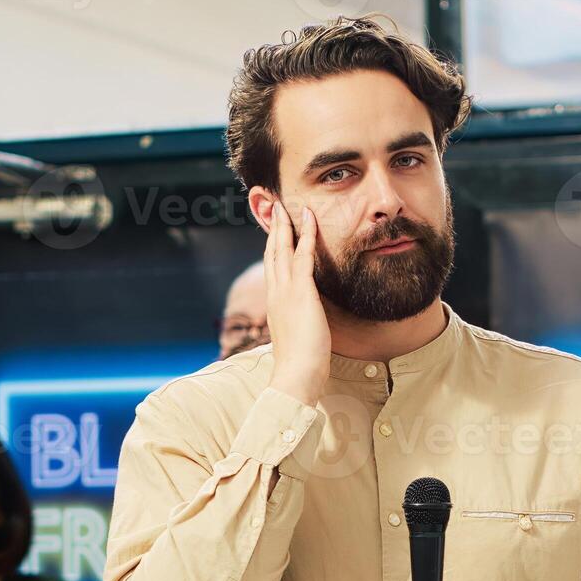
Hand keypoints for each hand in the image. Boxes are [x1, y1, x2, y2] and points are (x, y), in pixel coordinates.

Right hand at [263, 202, 330, 404]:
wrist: (296, 375)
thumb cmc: (300, 366)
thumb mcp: (298, 339)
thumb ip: (299, 326)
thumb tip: (307, 324)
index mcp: (274, 305)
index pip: (272, 269)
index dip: (272, 248)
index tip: (274, 232)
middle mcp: (275, 294)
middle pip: (271, 253)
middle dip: (272, 229)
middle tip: (274, 207)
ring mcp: (285, 291)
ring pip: (282, 249)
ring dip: (284, 224)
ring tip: (285, 205)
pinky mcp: (300, 292)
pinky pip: (303, 255)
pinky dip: (306, 234)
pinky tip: (309, 217)